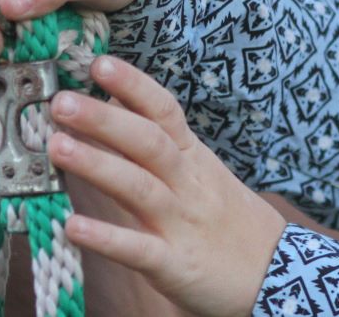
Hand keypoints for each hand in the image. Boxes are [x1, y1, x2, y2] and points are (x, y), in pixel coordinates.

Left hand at [52, 55, 286, 316]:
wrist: (282, 274)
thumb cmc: (233, 224)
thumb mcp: (205, 176)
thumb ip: (165, 149)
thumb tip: (117, 113)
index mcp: (195, 159)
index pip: (164, 112)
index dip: (133, 86)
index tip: (99, 63)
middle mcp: (189, 184)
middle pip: (148, 142)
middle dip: (104, 119)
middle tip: (62, 101)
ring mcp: (183, 224)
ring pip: (140, 187)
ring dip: (98, 165)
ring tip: (56, 147)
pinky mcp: (177, 265)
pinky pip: (139, 250)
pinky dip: (106, 238)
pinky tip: (73, 227)